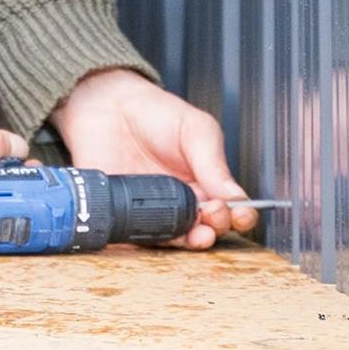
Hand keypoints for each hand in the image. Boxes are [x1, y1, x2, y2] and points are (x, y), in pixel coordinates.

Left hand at [52, 68, 254, 249]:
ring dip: (190, 241)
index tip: (239, 215)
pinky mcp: (128, 217)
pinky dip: (151, 242)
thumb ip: (214, 163)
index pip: (231, 209)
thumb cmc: (155, 114)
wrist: (108, 108)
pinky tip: (158, 234)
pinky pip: (141, 238)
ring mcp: (156, 212)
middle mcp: (184, 202)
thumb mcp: (196, 129)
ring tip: (195, 233)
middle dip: (215, 227)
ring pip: (178, 239)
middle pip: (208, 228)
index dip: (240, 216)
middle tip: (212, 214)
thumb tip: (237, 198)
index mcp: (207, 182)